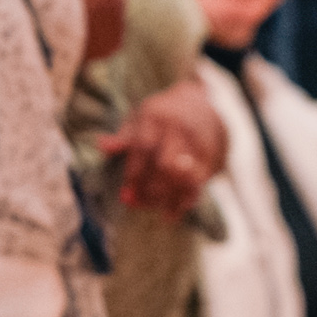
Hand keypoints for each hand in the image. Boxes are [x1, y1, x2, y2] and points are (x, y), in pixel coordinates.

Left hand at [100, 82, 224, 210]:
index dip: (134, 173)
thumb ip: (124, 136)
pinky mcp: (214, 154)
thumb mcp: (140, 117)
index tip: (126, 192)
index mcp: (156, 116)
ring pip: (187, 176)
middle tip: (141, 204)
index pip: (143, 148)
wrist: (202, 102)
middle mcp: (180, 127)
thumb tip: (102, 145)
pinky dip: (188, 199)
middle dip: (153, 188)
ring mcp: (200, 141)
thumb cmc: (162, 115)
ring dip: (172, 198)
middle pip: (167, 164)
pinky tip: (175, 212)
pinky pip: (201, 181)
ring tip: (161, 214)